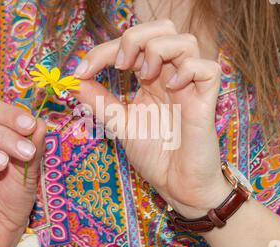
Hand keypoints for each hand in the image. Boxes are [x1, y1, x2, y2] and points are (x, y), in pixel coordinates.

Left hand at [74, 20, 231, 218]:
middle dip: (135, 38)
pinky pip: (207, 68)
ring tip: (145, 77)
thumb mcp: (118, 123)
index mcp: (151, 77)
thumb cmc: (153, 155)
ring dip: (158, 51)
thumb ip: (98, 100)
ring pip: (185, 41)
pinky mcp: (208, 100)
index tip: (81, 71)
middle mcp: (171, 75)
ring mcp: (190, 86)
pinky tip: (172, 88)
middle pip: (163, 28)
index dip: (102, 50)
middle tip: (121, 66)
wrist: (176, 184)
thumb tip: (70, 81)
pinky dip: (187, 71)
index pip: (130, 45)